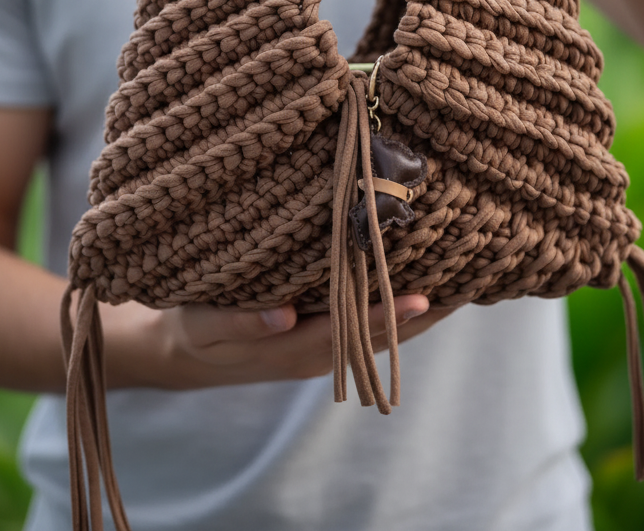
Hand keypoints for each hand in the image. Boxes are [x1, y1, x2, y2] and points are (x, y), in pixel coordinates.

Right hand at [104, 294, 454, 391]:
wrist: (177, 356)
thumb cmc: (189, 330)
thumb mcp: (201, 324)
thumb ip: (240, 322)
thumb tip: (285, 314)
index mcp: (288, 346)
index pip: (349, 330)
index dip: (387, 313)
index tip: (426, 295)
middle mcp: (312, 353)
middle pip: (374, 337)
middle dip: (419, 314)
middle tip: (466, 286)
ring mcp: (316, 351)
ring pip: (374, 336)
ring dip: (415, 316)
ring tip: (459, 288)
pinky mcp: (314, 341)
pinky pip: (361, 330)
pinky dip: (392, 313)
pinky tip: (418, 291)